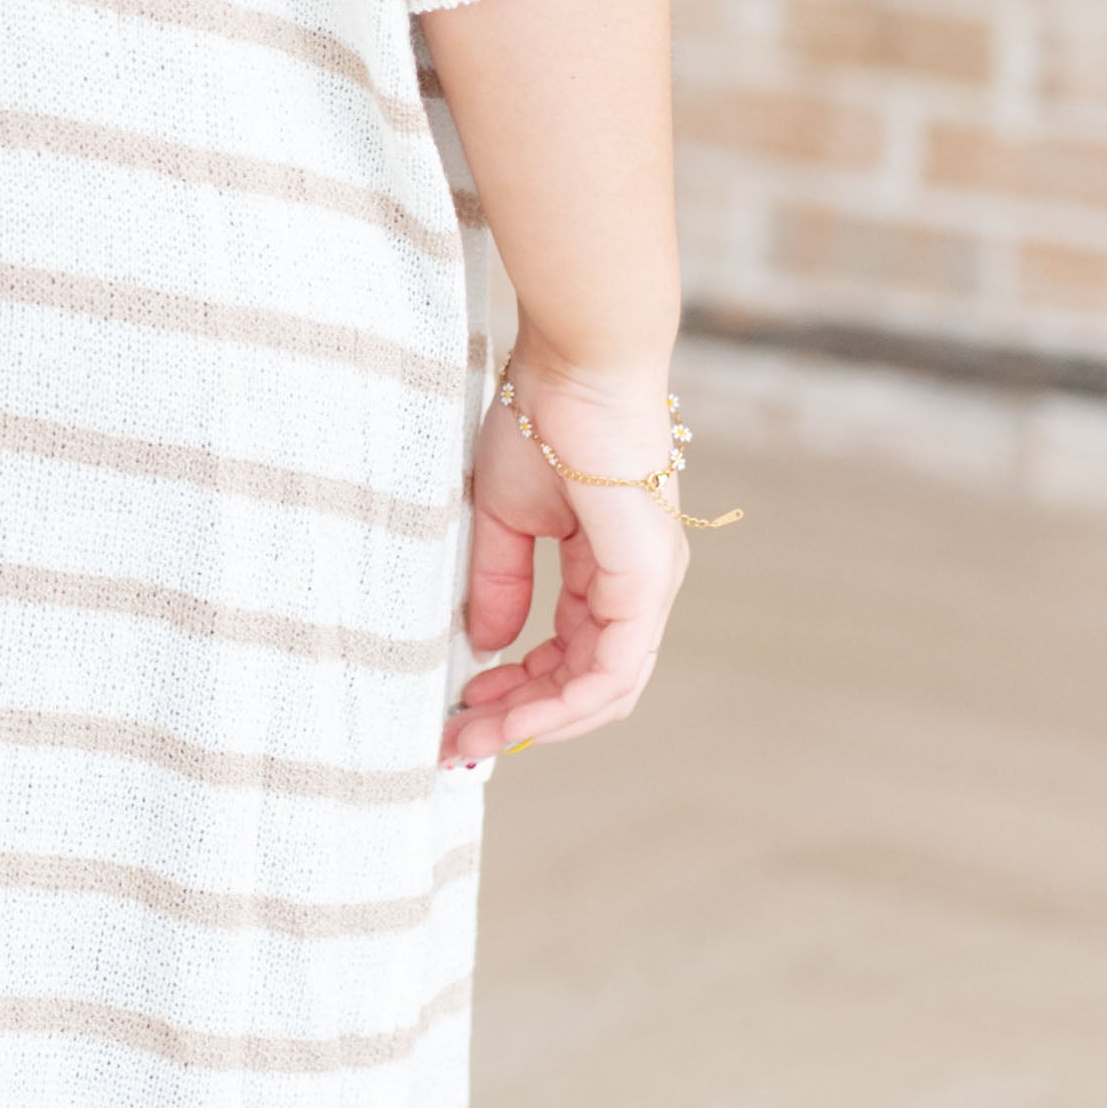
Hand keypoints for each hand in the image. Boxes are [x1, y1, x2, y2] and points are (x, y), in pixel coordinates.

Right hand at [443, 355, 690, 768]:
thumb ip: (500, 582)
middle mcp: (640, 586)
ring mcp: (649, 586)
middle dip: (521, 720)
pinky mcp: (646, 582)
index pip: (572, 653)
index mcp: (611, 568)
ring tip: (475, 739)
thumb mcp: (505, 515)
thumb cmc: (543, 417)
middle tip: (457, 743)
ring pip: (605, 689)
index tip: (459, 708)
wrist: (578, 365)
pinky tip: (515, 717)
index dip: (517, 690)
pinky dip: (565, 702)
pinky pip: (612, 668)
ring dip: (539, 723)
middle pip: (588, 684)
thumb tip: (489, 646)